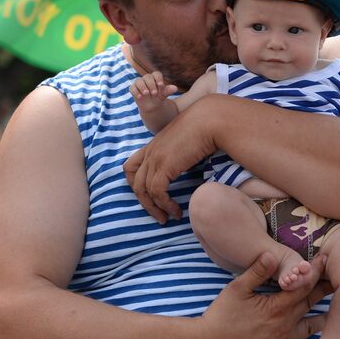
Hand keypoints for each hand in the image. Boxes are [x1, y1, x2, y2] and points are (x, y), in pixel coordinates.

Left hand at [125, 96, 217, 222]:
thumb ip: (178, 154)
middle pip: (135, 182)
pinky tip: (177, 210)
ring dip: (156, 208)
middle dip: (145, 203)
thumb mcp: (184, 142)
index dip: (135, 184)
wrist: (209, 120)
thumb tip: (184, 167)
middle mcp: (150, 152)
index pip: (130, 167)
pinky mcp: (164, 166)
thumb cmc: (204, 129)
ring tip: (168, 217)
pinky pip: (157, 192)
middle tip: (158, 216)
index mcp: (152, 146)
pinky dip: (165, 204)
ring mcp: (155, 158)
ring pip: (144, 191)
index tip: (149, 196)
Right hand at [129, 71, 177, 112]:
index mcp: (155, 78)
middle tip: (154, 93)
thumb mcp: (163, 95)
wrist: (151, 106)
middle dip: (151, 84)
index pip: (156, 74)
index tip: (161, 85)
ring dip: (143, 87)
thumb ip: (168, 91)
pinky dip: (136, 92)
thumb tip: (175, 88)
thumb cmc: (158, 98)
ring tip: (146, 94)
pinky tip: (140, 97)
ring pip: (139, 81)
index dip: (158, 78)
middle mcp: (147, 78)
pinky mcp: (133, 88)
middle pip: (147, 77)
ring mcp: (139, 83)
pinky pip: (132, 88)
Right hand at [200, 252, 332, 338]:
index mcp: (277, 307)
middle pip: (311, 304)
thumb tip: (272, 254)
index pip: (303, 285)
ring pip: (311, 329)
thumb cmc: (221, 315)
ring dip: (325, 318)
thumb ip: (257, 271)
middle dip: (325, 290)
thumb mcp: (236, 288)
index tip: (327, 259)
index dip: (315, 271)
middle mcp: (285, 325)